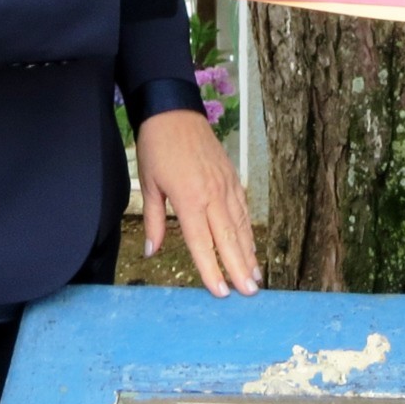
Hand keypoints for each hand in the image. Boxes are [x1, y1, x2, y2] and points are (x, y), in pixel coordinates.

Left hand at [135, 109, 258, 297]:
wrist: (174, 110)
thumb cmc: (156, 147)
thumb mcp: (149, 184)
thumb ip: (153, 221)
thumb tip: (152, 252)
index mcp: (189, 198)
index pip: (201, 242)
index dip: (211, 269)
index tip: (220, 292)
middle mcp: (212, 193)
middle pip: (228, 238)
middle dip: (238, 267)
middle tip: (250, 293)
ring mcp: (226, 184)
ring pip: (240, 225)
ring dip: (249, 253)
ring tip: (256, 277)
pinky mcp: (232, 176)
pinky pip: (243, 209)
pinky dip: (248, 230)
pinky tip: (251, 246)